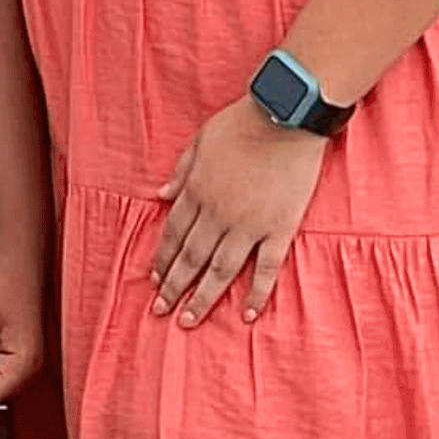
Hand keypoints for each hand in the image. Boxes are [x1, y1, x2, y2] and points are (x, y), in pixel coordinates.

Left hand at [151, 95, 328, 326]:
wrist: (284, 118)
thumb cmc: (240, 124)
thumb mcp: (199, 141)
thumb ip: (181, 171)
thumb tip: (160, 194)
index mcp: (197, 190)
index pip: (173, 233)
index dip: (163, 259)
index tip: (154, 280)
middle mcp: (218, 212)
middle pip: (191, 257)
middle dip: (174, 286)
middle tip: (160, 311)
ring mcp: (249, 224)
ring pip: (220, 269)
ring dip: (203, 297)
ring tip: (188, 320)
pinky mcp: (279, 229)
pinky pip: (266, 268)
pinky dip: (256, 293)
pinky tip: (247, 314)